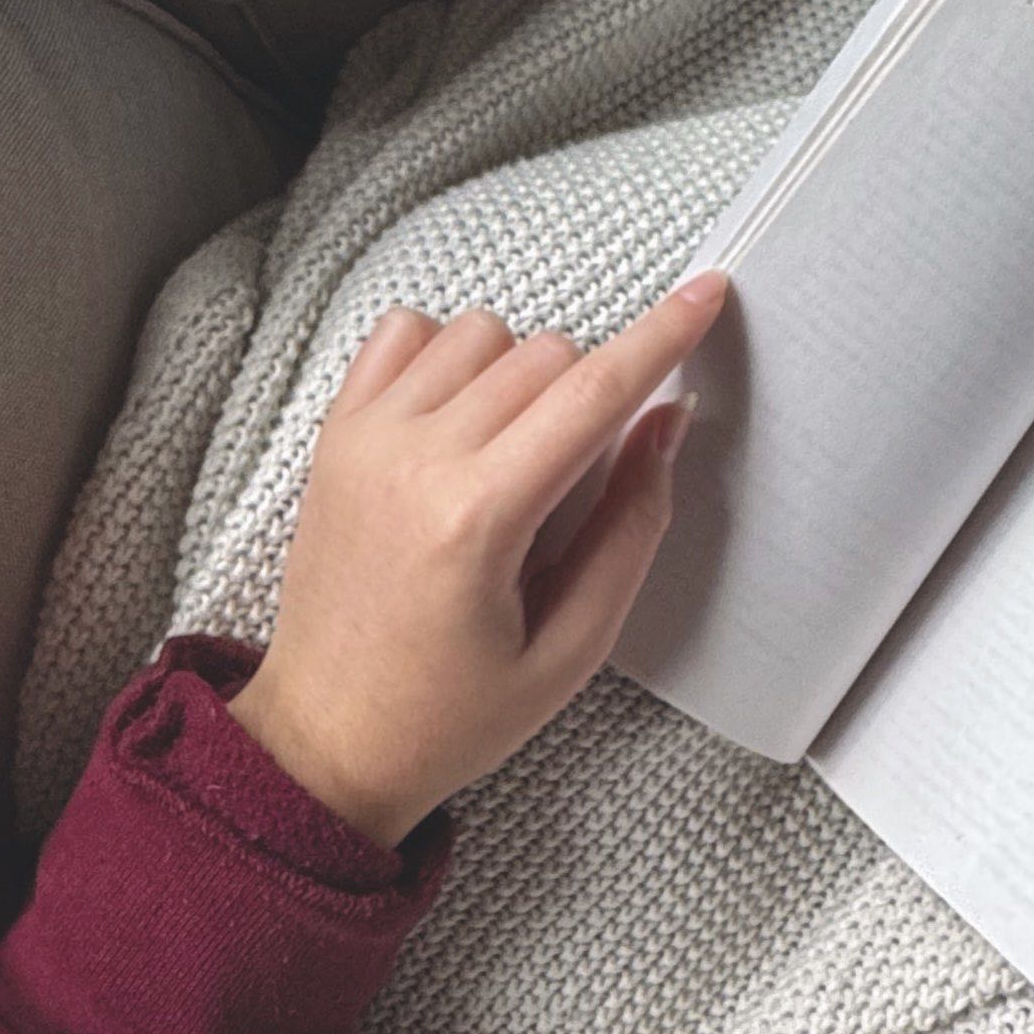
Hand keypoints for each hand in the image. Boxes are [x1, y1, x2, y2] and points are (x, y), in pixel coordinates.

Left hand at [228, 272, 727, 845]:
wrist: (326, 739)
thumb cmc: (449, 715)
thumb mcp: (569, 651)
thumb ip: (630, 531)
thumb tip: (666, 426)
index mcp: (476, 519)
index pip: (592, 393)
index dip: (662, 336)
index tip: (707, 294)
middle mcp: (413, 459)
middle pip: (545, 352)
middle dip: (591, 392)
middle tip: (579, 479)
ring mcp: (365, 438)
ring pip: (480, 331)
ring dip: (521, 371)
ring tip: (517, 454)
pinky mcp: (335, 434)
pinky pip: (403, 334)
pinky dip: (448, 354)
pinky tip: (461, 417)